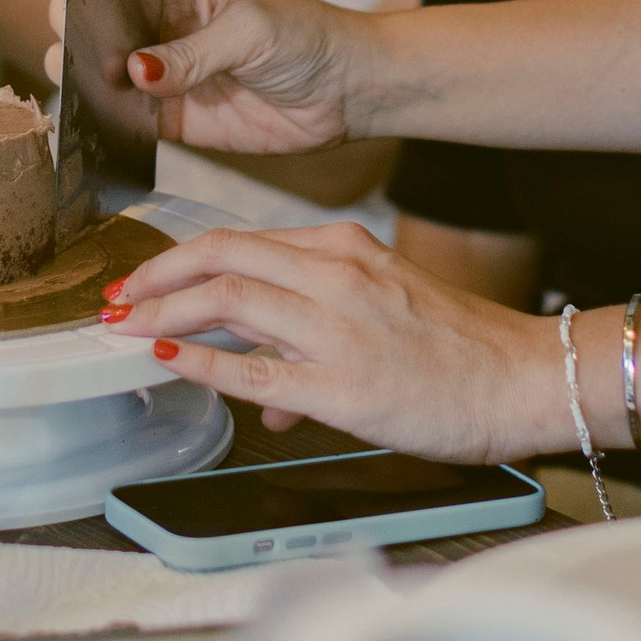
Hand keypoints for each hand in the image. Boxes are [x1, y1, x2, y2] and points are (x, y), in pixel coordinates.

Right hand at [45, 0, 370, 155]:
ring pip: (94, 62)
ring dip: (83, 72)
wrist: (345, 93)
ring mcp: (159, 61)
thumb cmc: (308, 36)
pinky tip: (102, 116)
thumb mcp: (252, 30)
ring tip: (97, 80)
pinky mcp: (166, 110)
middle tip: (89, 43)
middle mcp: (159, 10)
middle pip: (90, 9)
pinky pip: (122, 113)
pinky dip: (107, 115)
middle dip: (76, 23)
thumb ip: (193, 52)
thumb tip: (136, 73)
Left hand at [100, 221, 558, 461]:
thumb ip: (316, 341)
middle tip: (115, 301)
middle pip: (219, 255)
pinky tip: (170, 362)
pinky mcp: (344, 383)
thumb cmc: (463, 349)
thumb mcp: (384, 314)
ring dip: (163, 314)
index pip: (240, 241)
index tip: (141, 283)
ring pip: (227, 299)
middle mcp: (335, 274)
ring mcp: (337, 327)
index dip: (178, 261)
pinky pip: (255, 369)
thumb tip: (266, 398)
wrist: (525, 378)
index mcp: (343, 249)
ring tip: (125, 330)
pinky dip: (203, 363)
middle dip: (154, 278)